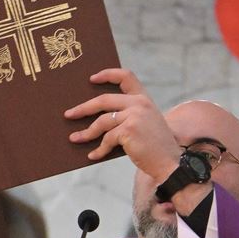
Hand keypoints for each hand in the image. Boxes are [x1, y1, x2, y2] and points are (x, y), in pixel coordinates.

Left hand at [62, 69, 181, 182]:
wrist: (170, 163)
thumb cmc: (156, 147)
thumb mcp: (146, 123)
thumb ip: (129, 115)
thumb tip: (98, 118)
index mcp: (144, 99)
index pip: (126, 76)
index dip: (107, 74)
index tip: (91, 79)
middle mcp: (139, 103)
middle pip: (104, 100)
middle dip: (83, 108)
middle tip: (69, 114)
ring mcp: (134, 116)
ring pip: (102, 121)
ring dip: (86, 132)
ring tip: (74, 138)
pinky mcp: (128, 131)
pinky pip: (107, 139)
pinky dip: (98, 149)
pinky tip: (92, 156)